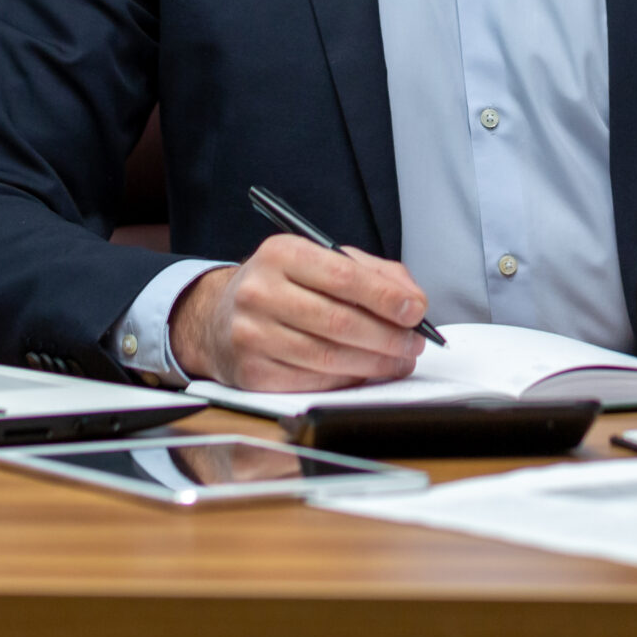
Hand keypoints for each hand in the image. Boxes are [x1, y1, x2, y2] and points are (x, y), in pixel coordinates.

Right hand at [169, 234, 429, 390]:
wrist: (220, 318)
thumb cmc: (284, 287)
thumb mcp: (322, 262)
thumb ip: (373, 273)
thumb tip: (413, 301)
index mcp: (281, 253)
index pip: (342, 276)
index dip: (385, 296)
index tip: (416, 310)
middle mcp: (259, 291)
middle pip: (339, 321)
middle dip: (387, 337)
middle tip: (414, 343)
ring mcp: (251, 334)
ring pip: (328, 357)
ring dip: (374, 363)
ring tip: (398, 361)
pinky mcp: (251, 373)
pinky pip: (312, 382)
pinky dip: (347, 381)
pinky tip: (364, 373)